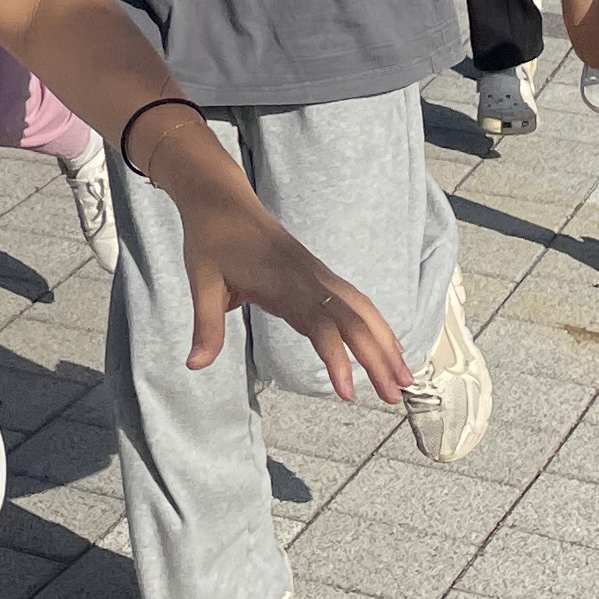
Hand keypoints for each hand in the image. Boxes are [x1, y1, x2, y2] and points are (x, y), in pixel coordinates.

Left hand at [165, 162, 411, 402]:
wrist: (221, 201)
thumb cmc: (211, 242)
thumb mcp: (201, 282)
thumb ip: (205, 326)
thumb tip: (193, 365)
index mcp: (282, 283)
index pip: (319, 325)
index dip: (336, 358)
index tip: (347, 393)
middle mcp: (309, 278)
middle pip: (353, 320)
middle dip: (378, 358)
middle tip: (396, 397)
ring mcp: (318, 275)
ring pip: (361, 309)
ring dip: (386, 342)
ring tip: (405, 378)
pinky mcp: (319, 274)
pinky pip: (355, 300)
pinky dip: (376, 323)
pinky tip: (388, 346)